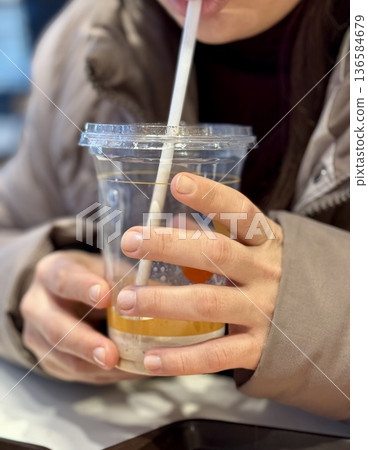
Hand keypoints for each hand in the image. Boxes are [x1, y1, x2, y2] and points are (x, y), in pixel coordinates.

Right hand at [20, 250, 139, 382]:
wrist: (63, 295)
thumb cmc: (91, 277)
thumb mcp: (102, 267)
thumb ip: (123, 277)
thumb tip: (161, 290)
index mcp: (51, 272)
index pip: (64, 279)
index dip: (83, 288)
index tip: (106, 296)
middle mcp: (37, 304)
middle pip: (56, 327)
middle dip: (85, 343)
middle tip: (110, 354)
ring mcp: (37, 335)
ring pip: (62, 356)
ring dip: (93, 366)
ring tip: (122, 368)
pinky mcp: (47, 359)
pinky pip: (73, 371)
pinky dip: (101, 374)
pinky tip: (125, 372)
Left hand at [118, 173, 282, 374]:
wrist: (321, 322)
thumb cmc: (272, 276)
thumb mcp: (255, 249)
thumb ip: (218, 235)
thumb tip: (172, 222)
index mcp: (265, 242)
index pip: (240, 211)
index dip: (210, 196)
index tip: (176, 182)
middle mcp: (265, 272)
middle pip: (216, 254)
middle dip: (169, 246)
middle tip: (130, 241)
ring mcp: (263, 311)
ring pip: (209, 303)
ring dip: (164, 301)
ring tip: (126, 300)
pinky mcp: (258, 348)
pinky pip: (216, 355)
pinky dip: (181, 358)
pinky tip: (150, 358)